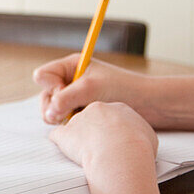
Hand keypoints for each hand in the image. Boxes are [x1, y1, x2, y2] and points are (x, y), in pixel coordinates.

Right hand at [34, 53, 154, 124]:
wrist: (150, 105)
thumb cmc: (123, 88)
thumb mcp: (90, 88)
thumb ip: (65, 99)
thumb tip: (48, 114)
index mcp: (72, 66)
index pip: (43, 75)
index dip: (50, 87)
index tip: (63, 93)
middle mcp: (71, 81)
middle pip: (45, 95)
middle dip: (52, 107)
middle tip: (67, 114)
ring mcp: (76, 99)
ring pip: (53, 111)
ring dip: (62, 118)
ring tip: (78, 120)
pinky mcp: (83, 113)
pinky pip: (65, 121)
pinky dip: (71, 125)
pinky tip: (85, 126)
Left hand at [50, 101, 157, 174]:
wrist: (121, 155)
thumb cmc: (137, 148)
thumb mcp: (148, 136)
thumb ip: (139, 133)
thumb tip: (138, 138)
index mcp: (118, 108)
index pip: (112, 115)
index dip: (112, 129)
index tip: (115, 139)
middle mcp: (96, 110)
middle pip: (92, 118)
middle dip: (94, 131)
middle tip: (101, 147)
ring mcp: (78, 120)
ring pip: (75, 127)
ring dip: (79, 139)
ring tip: (87, 153)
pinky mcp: (64, 134)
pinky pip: (58, 136)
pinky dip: (62, 144)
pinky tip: (69, 152)